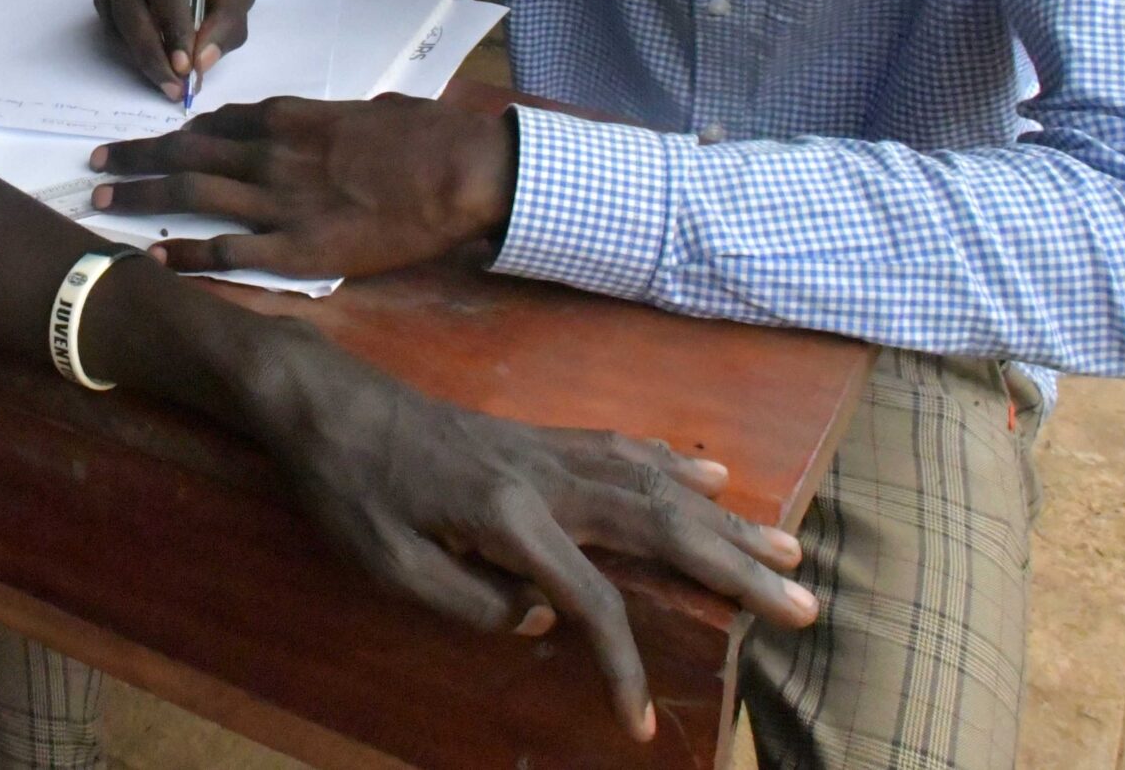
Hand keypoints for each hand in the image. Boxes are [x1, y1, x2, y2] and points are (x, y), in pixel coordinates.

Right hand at [91, 0, 260, 98]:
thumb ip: (226, 25)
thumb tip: (201, 62)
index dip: (173, 24)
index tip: (185, 65)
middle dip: (149, 46)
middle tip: (171, 82)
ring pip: (112, 10)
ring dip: (137, 51)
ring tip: (167, 80)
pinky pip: (106, 17)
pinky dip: (128, 44)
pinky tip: (154, 60)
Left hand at [91, 96, 512, 277]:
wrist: (457, 171)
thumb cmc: (429, 136)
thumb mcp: (377, 112)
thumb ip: (344, 119)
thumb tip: (348, 120)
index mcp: (292, 118)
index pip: (218, 121)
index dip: (178, 131)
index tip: (154, 140)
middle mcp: (273, 153)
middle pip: (187, 150)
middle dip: (136, 158)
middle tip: (97, 166)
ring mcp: (280, 201)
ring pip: (192, 193)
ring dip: (141, 196)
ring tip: (101, 203)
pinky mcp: (298, 248)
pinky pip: (228, 251)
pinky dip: (186, 253)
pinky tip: (154, 257)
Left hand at [239, 325, 815, 739]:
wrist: (323, 402)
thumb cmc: (346, 489)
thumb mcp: (387, 566)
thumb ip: (471, 600)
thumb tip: (545, 616)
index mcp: (507, 515)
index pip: (590, 601)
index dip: (622, 664)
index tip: (640, 722)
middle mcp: (543, 476)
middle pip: (658, 526)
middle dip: (735, 570)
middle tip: (802, 607)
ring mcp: (544, 448)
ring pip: (654, 483)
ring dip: (725, 520)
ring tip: (785, 546)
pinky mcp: (533, 436)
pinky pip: (623, 448)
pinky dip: (675, 465)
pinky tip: (710, 475)